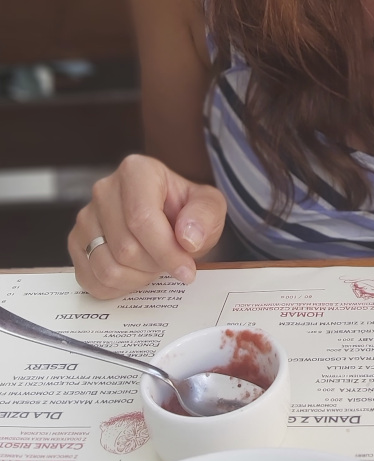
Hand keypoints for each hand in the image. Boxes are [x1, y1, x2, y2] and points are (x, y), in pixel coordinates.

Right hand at [68, 155, 226, 299]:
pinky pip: (91, 280)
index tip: (186, 270)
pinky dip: (117, 288)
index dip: (166, 251)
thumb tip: (187, 237)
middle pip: (125, 248)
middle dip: (155, 266)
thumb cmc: (187, 211)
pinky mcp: (76, 243)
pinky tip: (135, 274)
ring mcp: (86, 218)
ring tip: (153, 266)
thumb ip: (205, 215)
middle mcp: (104, 190)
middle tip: (172, 262)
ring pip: (106, 268)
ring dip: (137, 279)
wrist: (169, 219)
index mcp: (136, 172)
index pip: (142, 219)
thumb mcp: (210, 205)